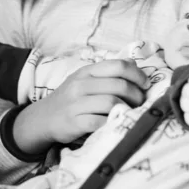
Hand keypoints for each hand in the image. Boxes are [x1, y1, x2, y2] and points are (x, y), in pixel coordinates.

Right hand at [14, 59, 146, 149]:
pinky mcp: (74, 123)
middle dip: (136, 95)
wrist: (43, 119)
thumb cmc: (70, 99)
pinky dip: (113, 123)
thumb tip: (134, 64)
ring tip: (130, 113)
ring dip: (127, 109)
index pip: (118, 65)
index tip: (145, 84)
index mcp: (86, 71)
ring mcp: (76, 104)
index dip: (137, 74)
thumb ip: (108, 72)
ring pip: (112, 102)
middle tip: (140, 103)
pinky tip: (116, 123)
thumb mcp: (86, 80)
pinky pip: (100, 121)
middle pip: (119, 85)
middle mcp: (80, 85)